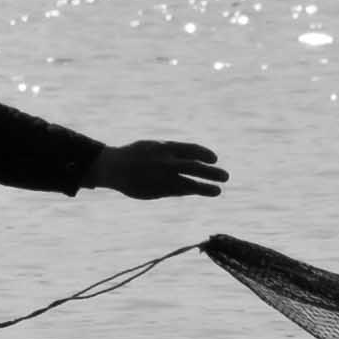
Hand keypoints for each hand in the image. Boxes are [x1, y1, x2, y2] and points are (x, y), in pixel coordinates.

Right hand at [99, 140, 228, 201]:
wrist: (113, 167)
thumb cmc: (133, 155)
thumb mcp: (153, 147)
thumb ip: (171, 153)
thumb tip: (190, 158)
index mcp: (165, 147)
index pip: (192, 150)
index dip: (205, 154)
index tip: (214, 159)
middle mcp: (167, 162)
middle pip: (195, 167)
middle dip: (212, 172)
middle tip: (225, 176)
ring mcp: (163, 177)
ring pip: (190, 184)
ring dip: (206, 187)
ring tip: (218, 190)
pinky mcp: (159, 190)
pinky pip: (179, 192)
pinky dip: (191, 192)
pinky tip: (200, 192)